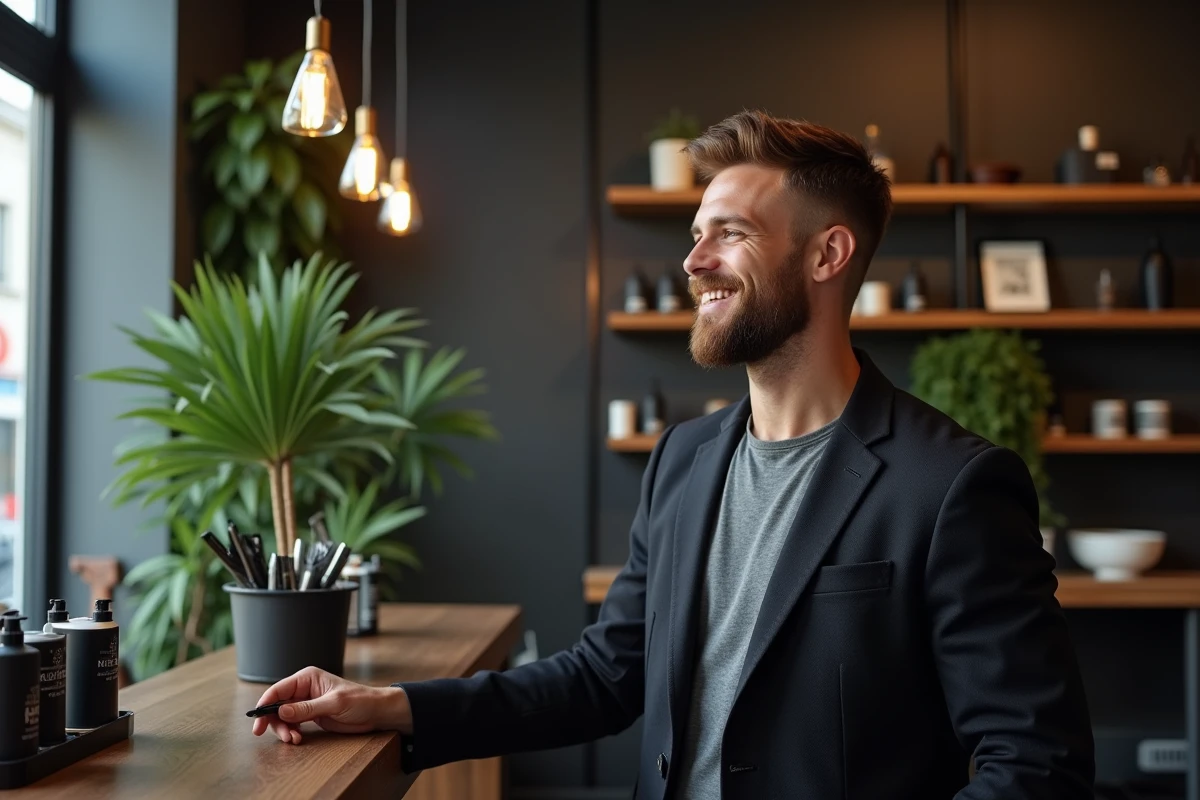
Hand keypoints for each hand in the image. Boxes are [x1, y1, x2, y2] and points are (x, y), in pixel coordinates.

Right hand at [250, 666, 411, 743]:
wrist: (376, 712)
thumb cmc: (361, 700)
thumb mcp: (334, 703)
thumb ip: (307, 708)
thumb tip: (281, 711)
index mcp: (307, 678)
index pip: (278, 689)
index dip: (265, 704)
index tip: (258, 719)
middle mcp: (304, 689)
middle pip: (277, 705)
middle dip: (275, 722)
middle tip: (281, 736)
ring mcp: (306, 703)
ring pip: (283, 717)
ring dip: (284, 730)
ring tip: (293, 739)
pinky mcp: (311, 715)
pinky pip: (293, 724)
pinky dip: (291, 732)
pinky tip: (297, 738)